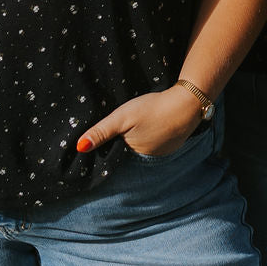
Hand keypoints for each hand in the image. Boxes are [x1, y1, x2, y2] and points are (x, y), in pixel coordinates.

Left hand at [76, 86, 203, 157]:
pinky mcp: (170, 146)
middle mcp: (145, 160)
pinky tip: (149, 126)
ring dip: (136, 140)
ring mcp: (160, 154)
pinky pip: (153, 144)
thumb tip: (79, 148)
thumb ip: (101, 132)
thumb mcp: (122, 117)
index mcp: (131, 155)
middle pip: (126, 152)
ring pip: (140, 148)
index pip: (113, 155)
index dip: (106, 147)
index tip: (100, 140)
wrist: (187, 105)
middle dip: (120, 144)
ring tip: (134, 127)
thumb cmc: (152, 109)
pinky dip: (149, 137)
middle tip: (120, 127)